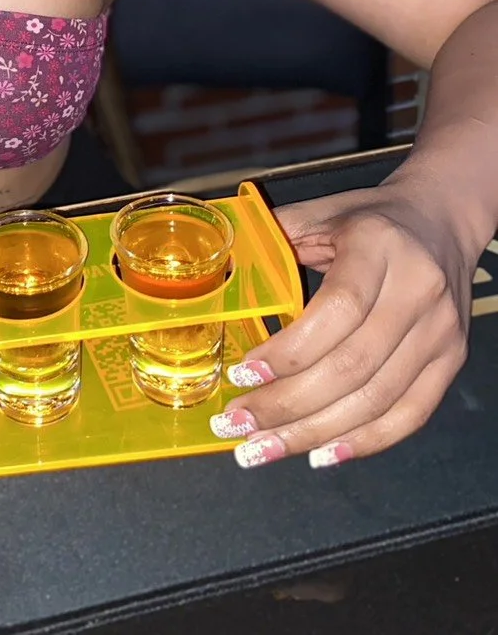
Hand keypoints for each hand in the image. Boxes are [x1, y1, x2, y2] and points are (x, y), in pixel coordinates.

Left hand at [211, 175, 474, 468]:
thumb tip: (214, 268)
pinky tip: (321, 454)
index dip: (289, 351)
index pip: (338, 310)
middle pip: (353, 366)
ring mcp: (441, 331)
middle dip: (288, 405)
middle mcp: (418, 290)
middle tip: (237, 426)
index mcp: (379, 246)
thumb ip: (272, 238)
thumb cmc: (369, 219)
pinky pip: (410, 414)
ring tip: (262, 450)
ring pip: (377, 399)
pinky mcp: (453, 360)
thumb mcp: (320, 213)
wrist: (442, 219)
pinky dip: (364, 442)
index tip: (242, 375)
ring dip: (314, 432)